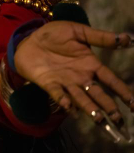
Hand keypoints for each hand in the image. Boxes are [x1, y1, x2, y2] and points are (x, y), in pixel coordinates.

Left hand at [14, 21, 132, 129]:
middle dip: (108, 107)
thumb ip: (100, 37)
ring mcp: (65, 82)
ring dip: (89, 109)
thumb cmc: (55, 35)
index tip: (133, 105)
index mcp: (91, 65)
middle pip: (98, 95)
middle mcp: (81, 77)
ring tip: (98, 119)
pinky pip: (58, 94)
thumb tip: (127, 38)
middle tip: (118, 120)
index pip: (110, 80)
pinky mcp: (49, 84)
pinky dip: (64, 101)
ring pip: (81, 99)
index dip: (123, 92)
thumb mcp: (79, 32)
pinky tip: (69, 108)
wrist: (30, 38)